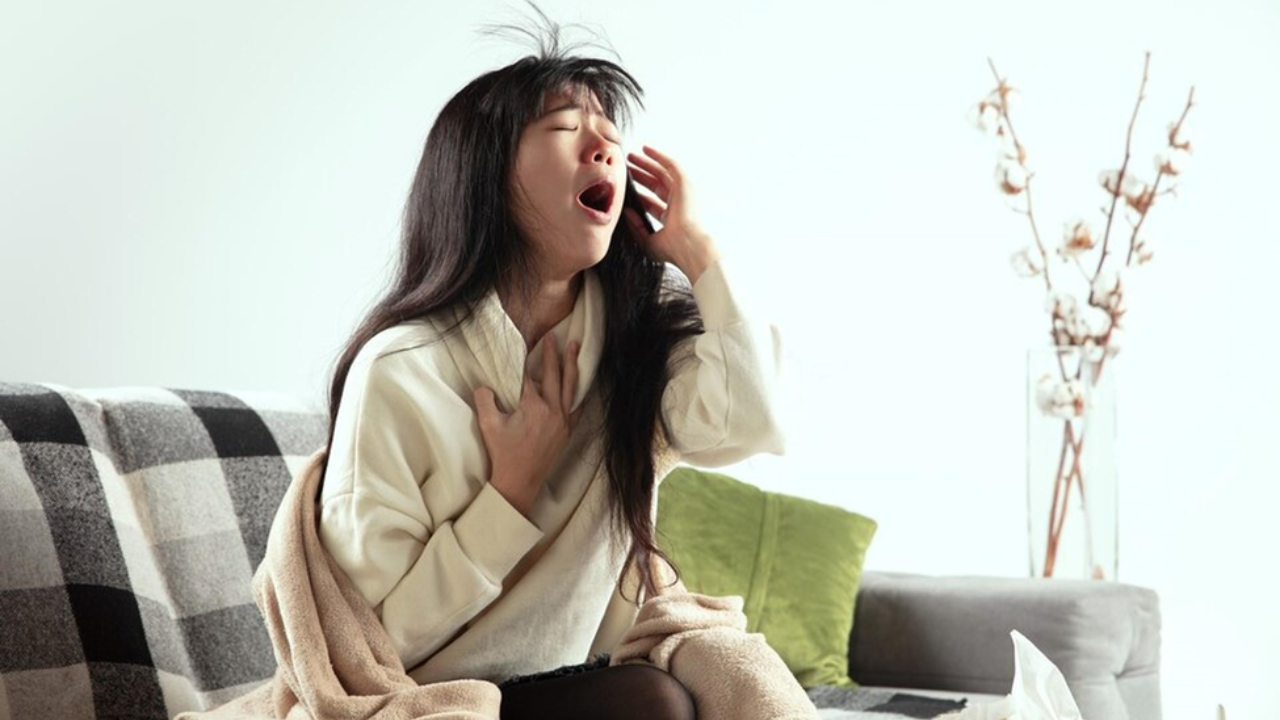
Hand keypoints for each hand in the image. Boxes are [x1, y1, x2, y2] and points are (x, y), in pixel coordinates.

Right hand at [473, 334, 584, 516]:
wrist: (520, 482)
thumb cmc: (503, 454)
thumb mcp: (488, 425)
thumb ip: (485, 400)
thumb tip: (485, 386)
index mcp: (533, 407)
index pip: (529, 377)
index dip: (525, 362)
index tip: (526, 344)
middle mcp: (552, 411)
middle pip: (554, 375)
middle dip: (553, 353)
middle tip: (553, 335)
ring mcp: (563, 421)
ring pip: (571, 387)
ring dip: (571, 365)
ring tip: (574, 347)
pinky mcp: (567, 431)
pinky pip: (577, 407)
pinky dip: (578, 392)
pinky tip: (579, 384)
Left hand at [624, 145, 720, 281]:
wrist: (689, 246)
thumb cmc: (673, 250)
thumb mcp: (648, 241)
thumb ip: (636, 227)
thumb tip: (626, 211)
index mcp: (673, 219)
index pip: (653, 203)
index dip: (640, 195)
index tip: (626, 188)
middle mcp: (679, 203)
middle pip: (657, 185)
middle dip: (641, 175)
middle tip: (627, 167)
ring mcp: (683, 192)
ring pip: (662, 173)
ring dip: (647, 163)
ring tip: (631, 156)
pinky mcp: (685, 183)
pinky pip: (670, 164)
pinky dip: (659, 156)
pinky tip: (646, 149)